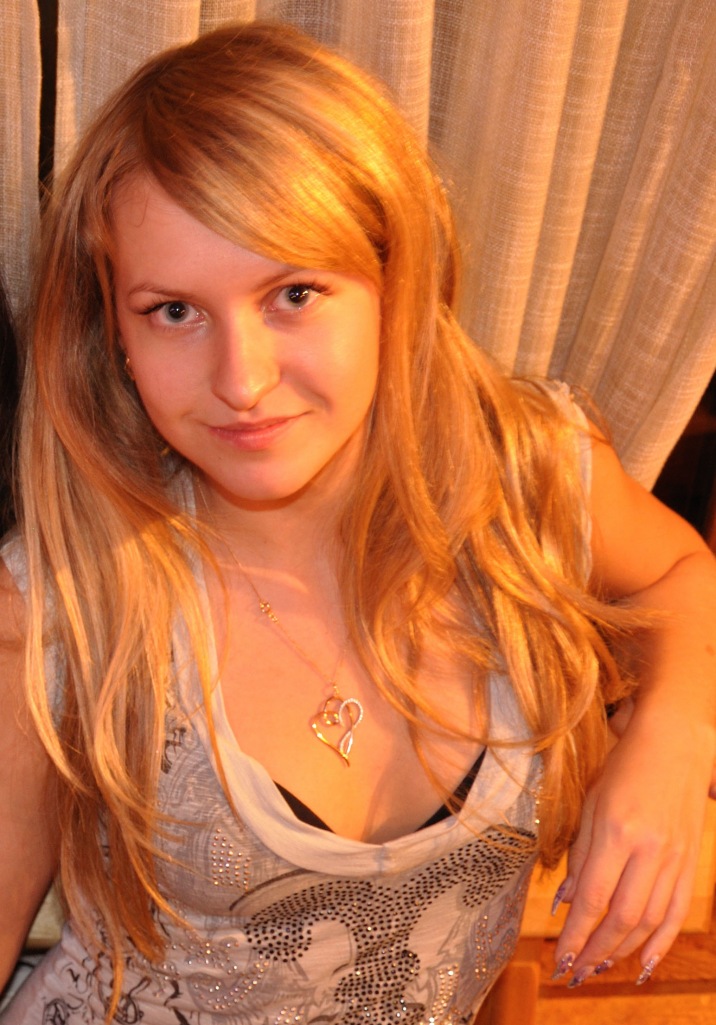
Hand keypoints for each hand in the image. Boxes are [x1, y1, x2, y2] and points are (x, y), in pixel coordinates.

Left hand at [552, 702, 714, 986]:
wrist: (675, 743)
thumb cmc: (623, 767)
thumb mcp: (590, 801)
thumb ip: (578, 853)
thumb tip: (565, 903)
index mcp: (616, 830)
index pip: (593, 897)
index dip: (576, 933)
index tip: (560, 957)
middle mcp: (649, 848)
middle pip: (622, 917)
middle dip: (596, 950)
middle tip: (575, 972)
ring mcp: (675, 857)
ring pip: (650, 920)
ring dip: (623, 950)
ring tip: (599, 966)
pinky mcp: (690, 861)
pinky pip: (677, 911)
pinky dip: (661, 941)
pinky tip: (644, 962)